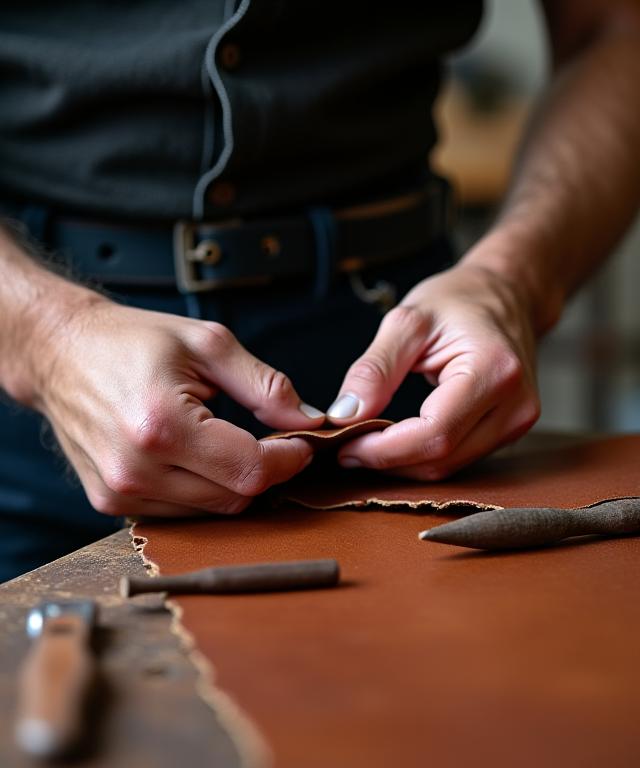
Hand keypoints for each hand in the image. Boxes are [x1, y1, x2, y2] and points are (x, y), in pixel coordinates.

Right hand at [34, 298, 323, 515]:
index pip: (251, 470)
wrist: (61, 352)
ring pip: (212, 510)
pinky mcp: (111, 503)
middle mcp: (136, 470)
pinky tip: (196, 455)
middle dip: (266, 470)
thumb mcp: (208, 344)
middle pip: (236, 497)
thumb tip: (310, 421)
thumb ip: (266, 386)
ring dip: (234, 481)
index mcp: (163, 425)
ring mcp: (120, 492)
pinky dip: (202, 489)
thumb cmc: (131, 340)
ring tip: (227, 439)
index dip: (290, 460)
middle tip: (272, 438)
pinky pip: (182, 511)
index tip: (303, 442)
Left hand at [327, 262, 540, 478]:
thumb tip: (345, 415)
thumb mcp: (406, 321)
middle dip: (388, 460)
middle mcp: (516, 405)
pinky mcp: (509, 431)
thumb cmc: (458, 299)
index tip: (343, 444)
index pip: (434, 434)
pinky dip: (420, 454)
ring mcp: (517, 423)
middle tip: (345, 445)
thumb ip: (374, 370)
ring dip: (402, 462)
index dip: (384, 449)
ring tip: (365, 441)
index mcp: (494, 371)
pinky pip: (457, 458)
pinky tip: (395, 440)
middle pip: (442, 458)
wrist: (506, 294)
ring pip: (449, 466)